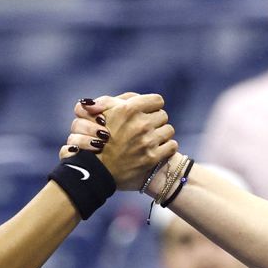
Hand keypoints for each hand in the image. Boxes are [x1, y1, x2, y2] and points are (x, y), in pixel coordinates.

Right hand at [61, 93, 176, 189]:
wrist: (95, 169)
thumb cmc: (97, 137)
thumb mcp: (102, 111)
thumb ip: (121, 100)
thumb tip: (137, 97)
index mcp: (128, 109)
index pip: (157, 100)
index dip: (152, 106)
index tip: (147, 112)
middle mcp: (140, 124)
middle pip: (163, 115)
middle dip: (155, 120)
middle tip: (145, 128)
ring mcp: (147, 142)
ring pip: (169, 130)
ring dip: (161, 134)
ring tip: (150, 139)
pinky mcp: (152, 157)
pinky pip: (172, 145)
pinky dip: (166, 147)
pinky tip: (156, 149)